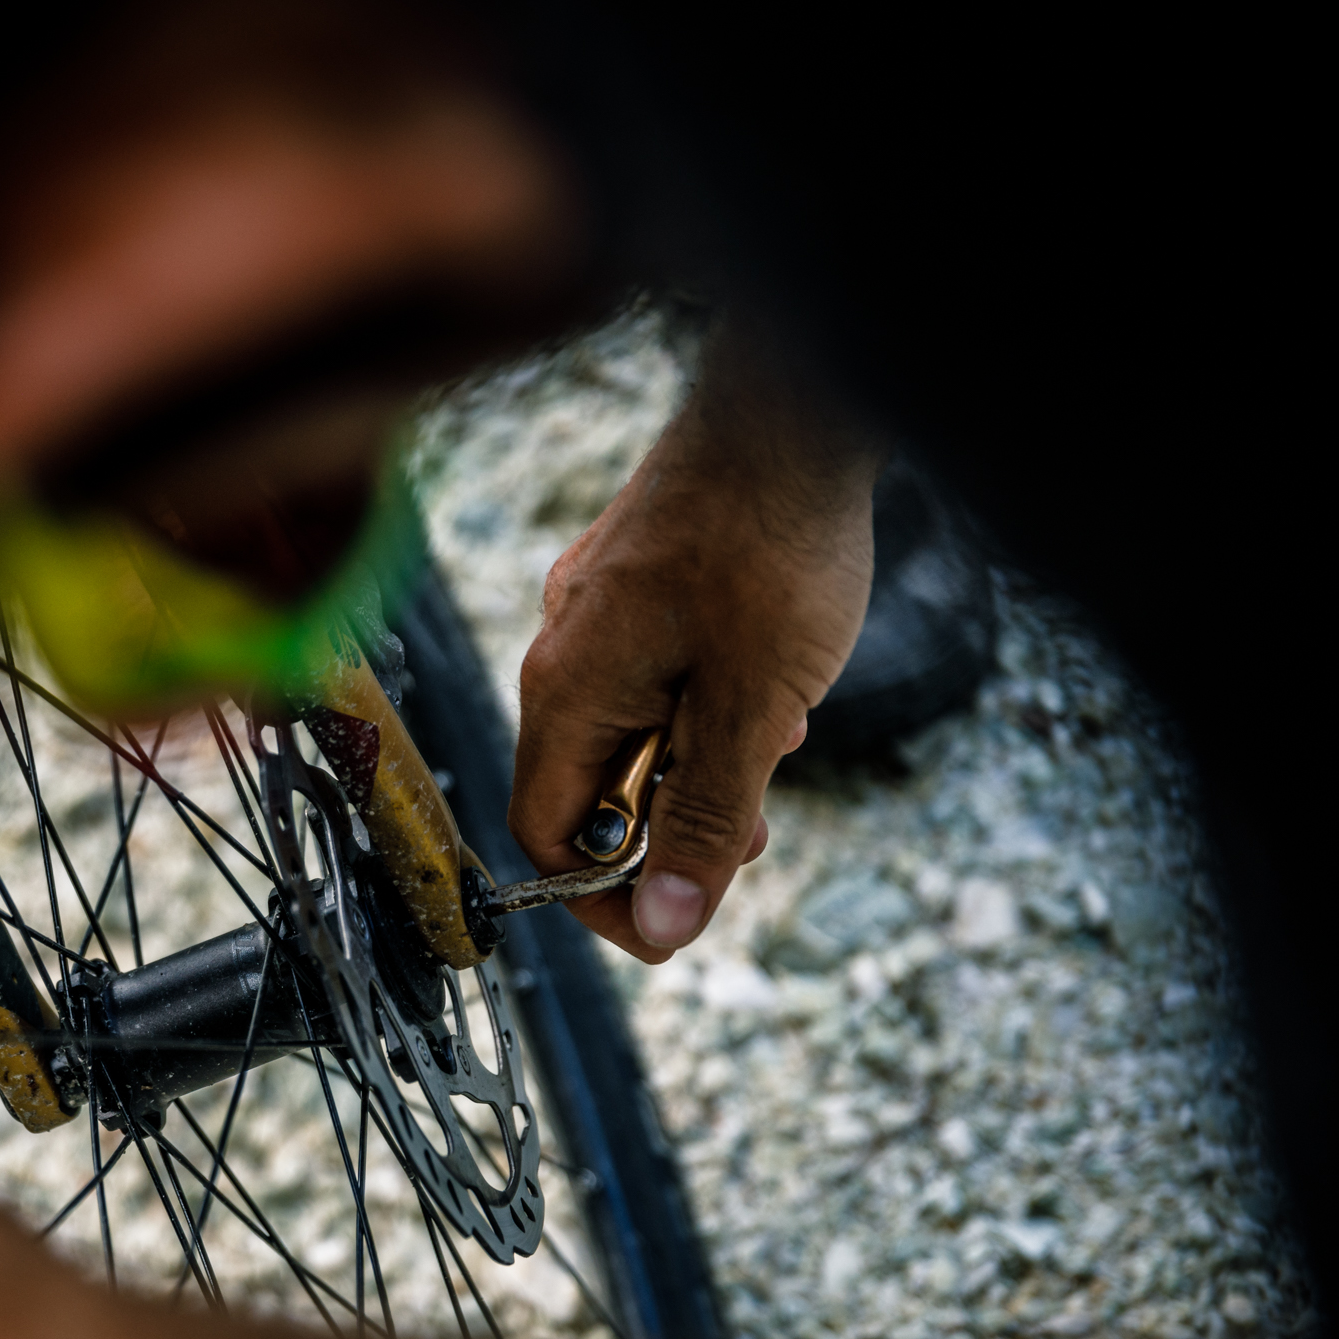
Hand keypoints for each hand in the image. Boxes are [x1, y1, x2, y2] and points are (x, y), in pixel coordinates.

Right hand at [510, 323, 879, 961]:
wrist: (793, 410)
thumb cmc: (769, 547)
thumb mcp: (750, 713)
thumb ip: (704, 824)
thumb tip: (665, 929)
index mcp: (567, 691)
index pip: (544, 833)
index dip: (600, 896)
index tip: (672, 921)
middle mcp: (564, 650)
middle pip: (586, 784)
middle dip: (665, 828)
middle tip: (747, 835)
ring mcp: (596, 607)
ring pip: (628, 726)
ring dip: (695, 763)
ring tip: (773, 747)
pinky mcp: (637, 576)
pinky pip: (650, 672)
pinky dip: (703, 704)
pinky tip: (769, 686)